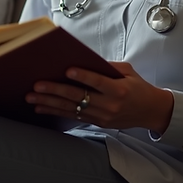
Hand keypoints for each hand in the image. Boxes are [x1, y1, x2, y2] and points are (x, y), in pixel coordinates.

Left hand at [26, 61, 173, 133]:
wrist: (150, 111)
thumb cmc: (138, 87)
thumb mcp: (128, 72)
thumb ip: (107, 67)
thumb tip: (83, 59)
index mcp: (119, 90)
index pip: (98, 82)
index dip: (83, 76)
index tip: (67, 70)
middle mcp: (109, 105)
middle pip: (78, 97)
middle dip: (55, 91)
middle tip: (37, 85)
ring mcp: (102, 116)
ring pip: (71, 109)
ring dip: (49, 103)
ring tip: (32, 98)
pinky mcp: (97, 123)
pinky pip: (72, 117)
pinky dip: (55, 112)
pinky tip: (41, 108)